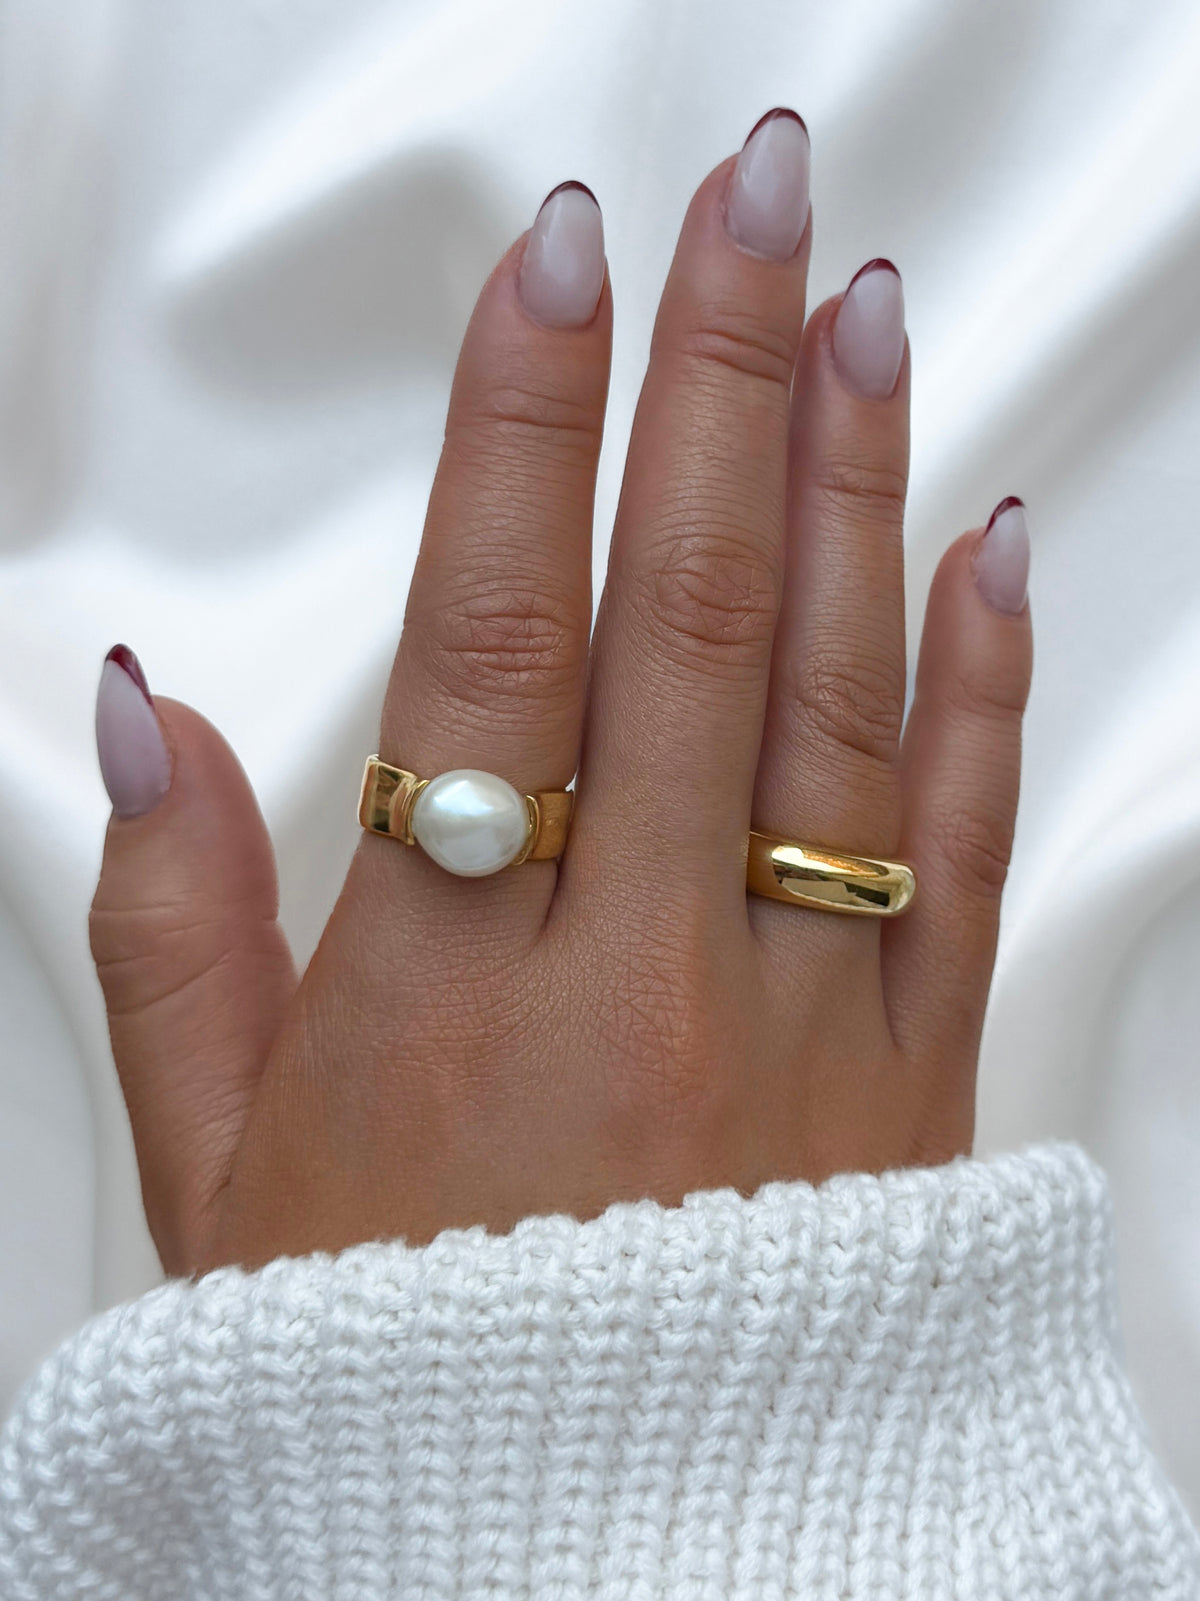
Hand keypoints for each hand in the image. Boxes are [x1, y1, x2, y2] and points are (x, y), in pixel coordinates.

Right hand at [89, 111, 1031, 1275]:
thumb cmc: (398, 1377)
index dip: (524, 433)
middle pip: (695, 626)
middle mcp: (644, 981)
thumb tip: (139, 719)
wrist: (606, 1568)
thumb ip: (170, 932)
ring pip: (849, 706)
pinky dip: (988, 686)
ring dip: (857, 485)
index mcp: (451, 992)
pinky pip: (967, 852)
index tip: (557, 265)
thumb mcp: (219, 1175)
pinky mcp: (919, 1085)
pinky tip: (987, 542)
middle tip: (749, 199)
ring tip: (856, 309)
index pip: (494, 646)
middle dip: (716, 384)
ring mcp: (806, 1027)